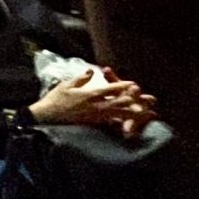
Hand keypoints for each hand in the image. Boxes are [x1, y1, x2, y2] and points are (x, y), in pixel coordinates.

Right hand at [29, 70, 144, 129]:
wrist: (47, 117)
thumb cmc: (55, 99)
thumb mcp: (66, 85)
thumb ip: (80, 79)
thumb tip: (91, 72)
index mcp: (89, 95)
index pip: (109, 89)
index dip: (122, 86)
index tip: (134, 84)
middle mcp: (95, 107)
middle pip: (120, 104)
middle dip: (136, 102)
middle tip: (151, 101)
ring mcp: (96, 117)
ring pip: (119, 115)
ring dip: (135, 114)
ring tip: (149, 115)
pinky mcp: (94, 124)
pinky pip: (112, 124)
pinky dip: (124, 124)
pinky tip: (134, 126)